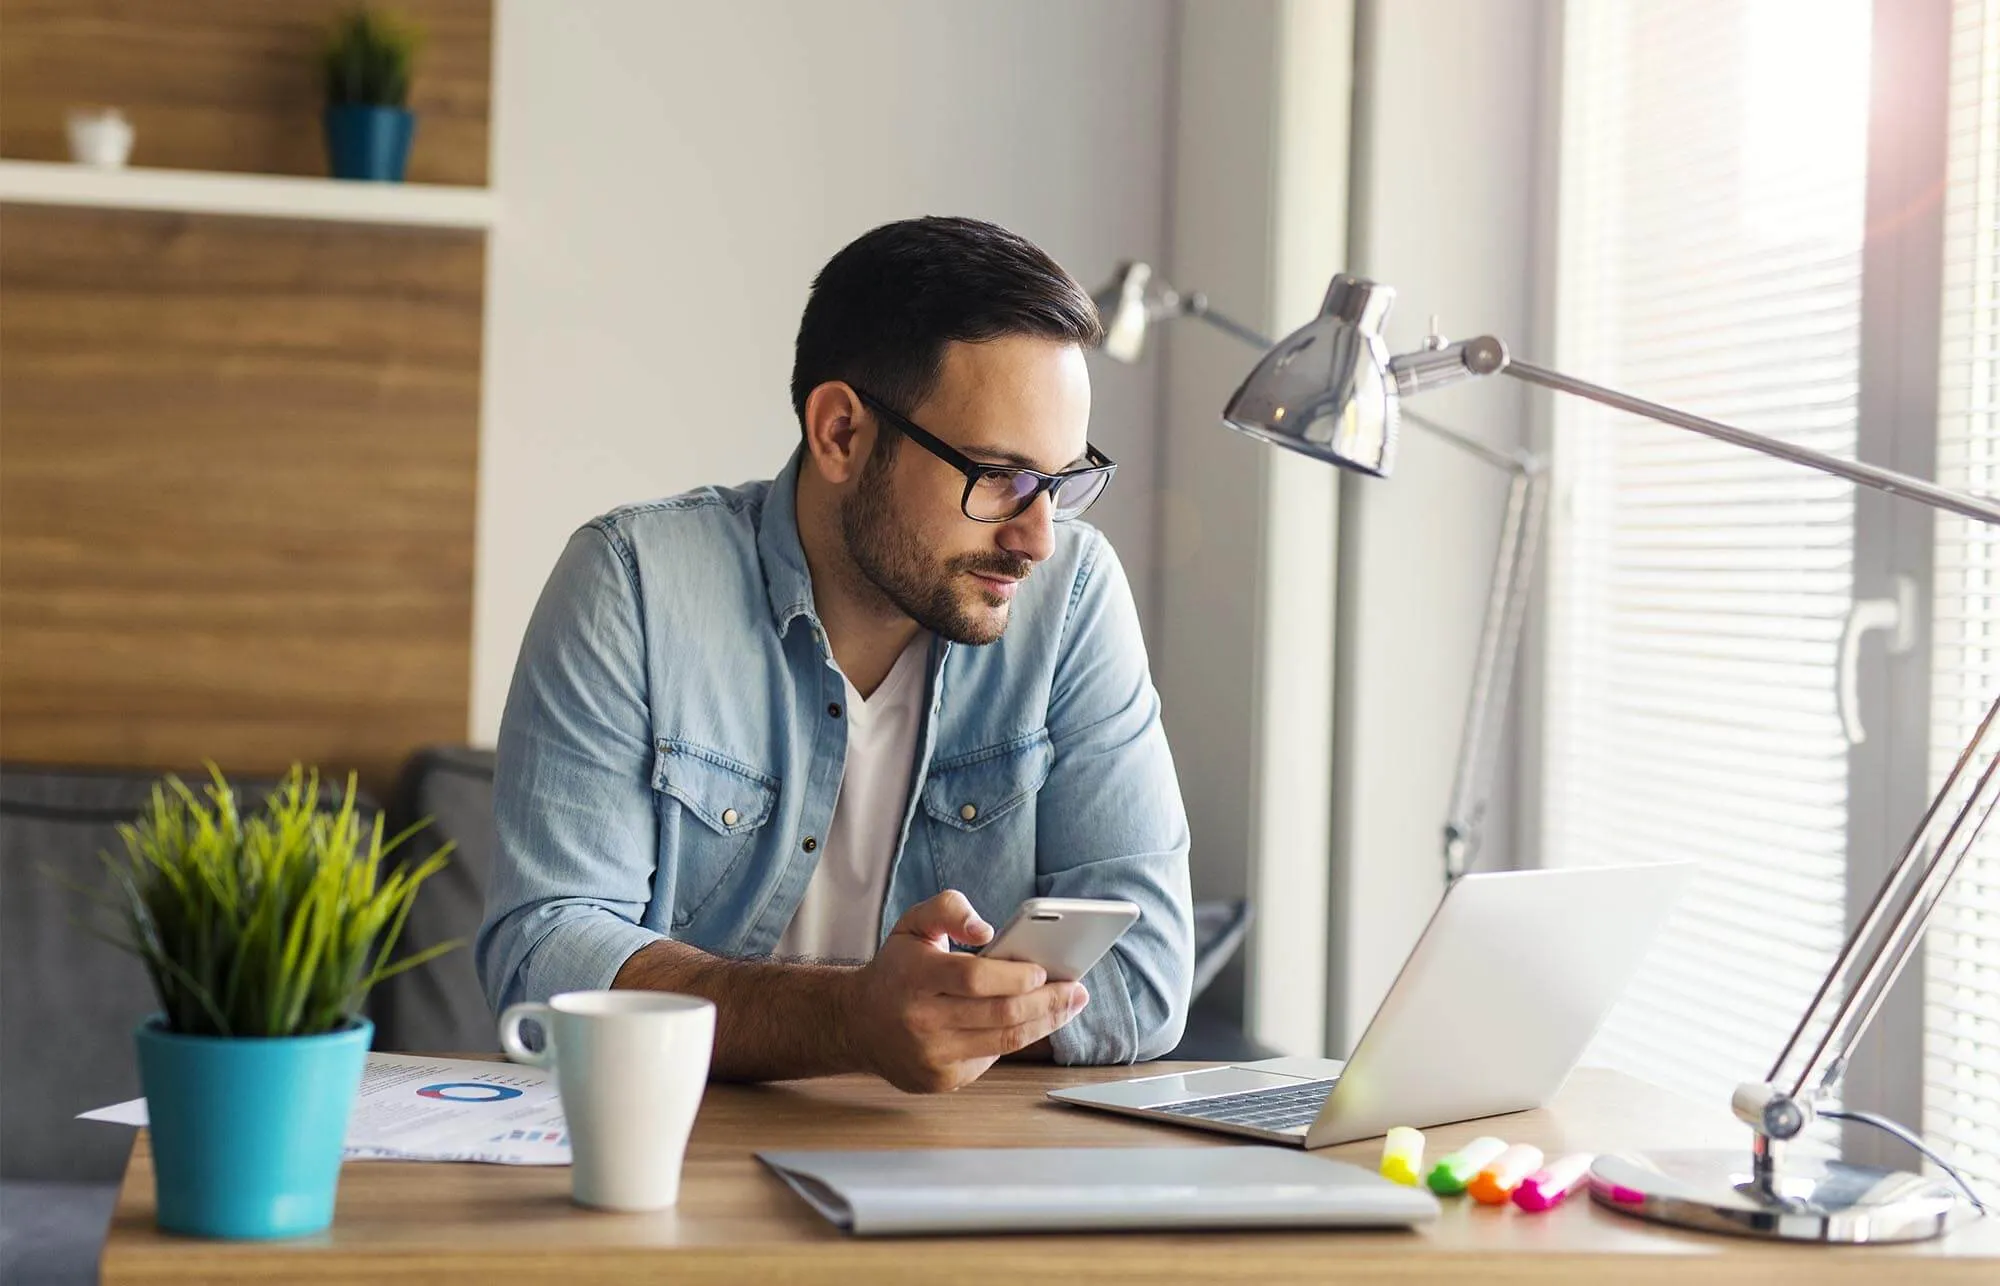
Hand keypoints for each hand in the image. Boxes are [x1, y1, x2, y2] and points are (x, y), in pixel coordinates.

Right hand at [840, 890, 1088, 1092]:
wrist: (858, 1024)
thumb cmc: (896, 969)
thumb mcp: (912, 924)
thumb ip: (948, 909)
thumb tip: (986, 929)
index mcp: (914, 977)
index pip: (974, 978)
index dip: (1015, 976)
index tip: (1044, 970)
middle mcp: (921, 1020)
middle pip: (1000, 1013)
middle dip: (1047, 1001)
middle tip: (1076, 989)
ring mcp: (931, 1055)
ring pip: (1004, 1041)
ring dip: (1045, 1023)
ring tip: (1070, 1005)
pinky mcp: (941, 1079)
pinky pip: (992, 1059)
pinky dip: (1018, 1039)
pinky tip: (1036, 1022)